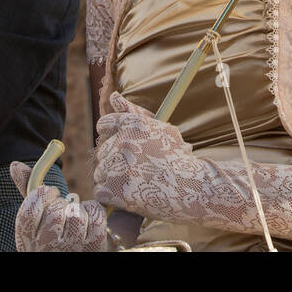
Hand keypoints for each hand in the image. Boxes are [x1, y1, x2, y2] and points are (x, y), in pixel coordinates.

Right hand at [9, 161, 107, 251]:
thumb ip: (27, 190)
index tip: (49, 191)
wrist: (73, 252)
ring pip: (75, 215)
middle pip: (54, 212)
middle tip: (62, 207)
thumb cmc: (53, 230)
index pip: (28, 212)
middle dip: (61, 202)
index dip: (41, 195)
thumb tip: (15, 165)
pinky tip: (88, 218)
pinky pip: (95, 217)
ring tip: (73, 215)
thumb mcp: (36, 217)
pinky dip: (93, 210)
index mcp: (27, 241)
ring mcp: (70, 249)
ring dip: (77, 208)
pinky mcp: (93, 247)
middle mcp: (47, 248)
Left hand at [92, 90, 198, 217]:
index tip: (121, 147)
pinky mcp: (114, 189)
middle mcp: (123, 142)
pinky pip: (100, 191)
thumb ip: (133, 112)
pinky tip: (129, 195)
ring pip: (100, 172)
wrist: (192, 188)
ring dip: (112, 179)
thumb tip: (113, 96)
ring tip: (135, 183)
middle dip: (114, 160)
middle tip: (136, 169)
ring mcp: (118, 166)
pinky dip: (111, 196)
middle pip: (102, 151)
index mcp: (132, 124)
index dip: (112, 137)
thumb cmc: (178, 158)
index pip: (104, 125)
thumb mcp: (161, 129)